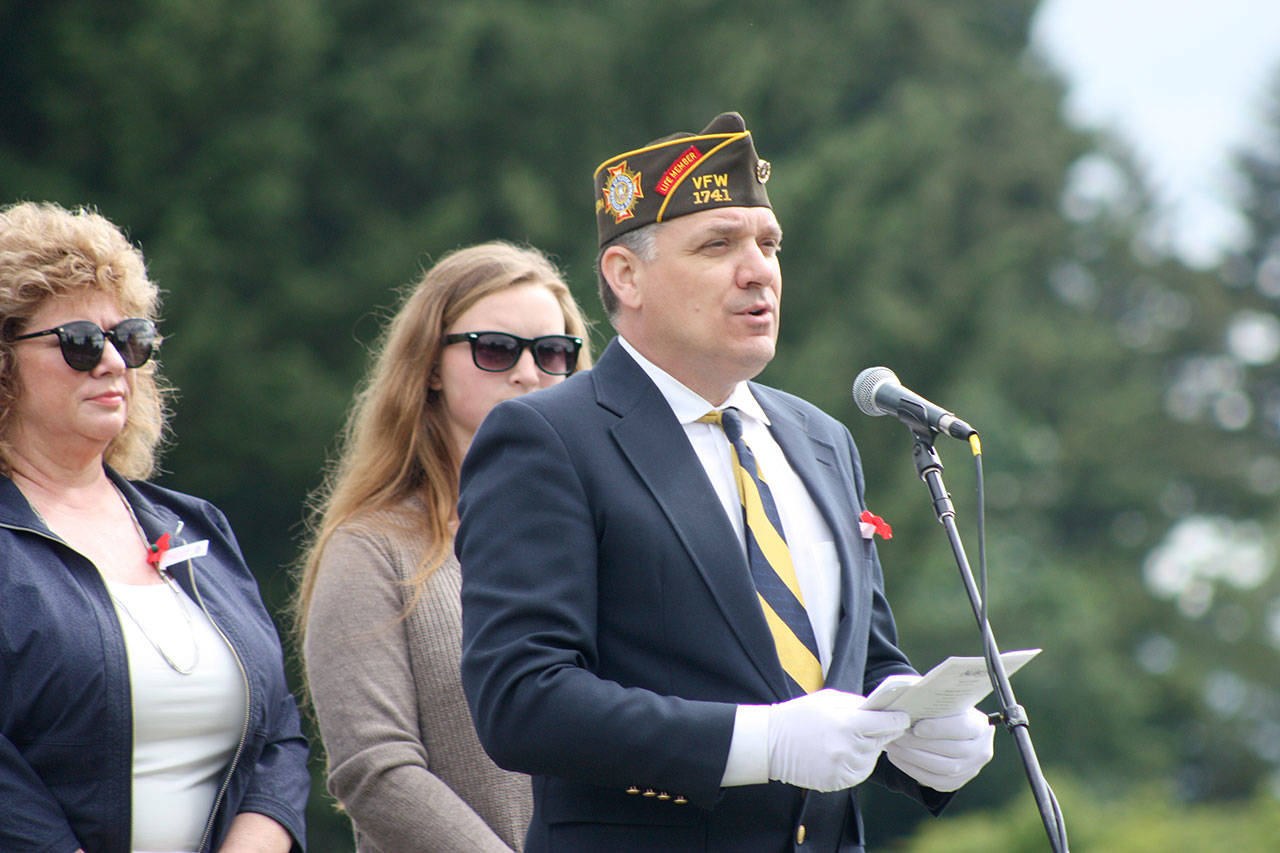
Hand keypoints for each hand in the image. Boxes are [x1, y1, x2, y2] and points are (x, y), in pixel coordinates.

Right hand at [767, 689, 910, 790]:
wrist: (770, 743)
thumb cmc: (799, 716)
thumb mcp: (828, 700)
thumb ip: (857, 704)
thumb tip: (882, 709)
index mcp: (847, 723)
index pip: (888, 724)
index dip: (898, 719)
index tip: (903, 717)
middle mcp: (848, 748)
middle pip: (882, 741)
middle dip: (884, 733)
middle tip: (884, 726)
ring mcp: (843, 768)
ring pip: (872, 759)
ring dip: (869, 749)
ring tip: (853, 739)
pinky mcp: (837, 782)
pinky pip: (859, 773)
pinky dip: (857, 763)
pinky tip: (843, 752)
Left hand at [884, 707, 994, 791]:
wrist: (956, 735)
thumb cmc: (947, 713)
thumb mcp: (947, 704)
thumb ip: (935, 702)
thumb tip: (911, 699)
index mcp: (981, 727)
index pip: (962, 728)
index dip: (939, 728)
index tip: (916, 727)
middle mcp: (981, 751)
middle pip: (950, 750)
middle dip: (919, 743)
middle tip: (897, 734)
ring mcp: (970, 770)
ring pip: (941, 768)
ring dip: (912, 757)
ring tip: (893, 745)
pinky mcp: (956, 783)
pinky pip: (933, 780)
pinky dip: (912, 769)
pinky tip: (897, 757)